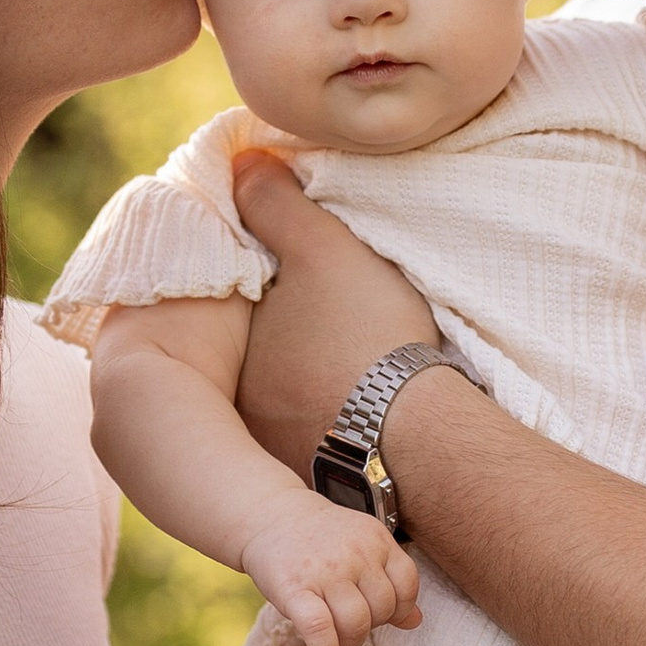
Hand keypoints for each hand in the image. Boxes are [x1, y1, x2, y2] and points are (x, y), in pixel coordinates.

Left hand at [233, 154, 436, 480]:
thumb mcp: (322, 250)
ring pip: (283, 398)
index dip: (263, 277)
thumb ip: (277, 204)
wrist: (418, 437)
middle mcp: (234, 408)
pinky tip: (362, 405)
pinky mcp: (313, 480)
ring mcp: (271, 450)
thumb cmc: (364, 336)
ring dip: (307, 379)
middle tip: (326, 316)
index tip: (297, 271)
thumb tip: (240, 165)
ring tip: (348, 357)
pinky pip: (316, 436)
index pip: (233, 300)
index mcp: (227, 349)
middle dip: (282, 332)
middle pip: (255, 352)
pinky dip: (334, 417)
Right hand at [239, 489, 421, 645]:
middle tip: (352, 624)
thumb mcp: (363, 547)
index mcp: (377, 540)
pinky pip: (319, 629)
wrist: (272, 516)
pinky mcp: (294, 589)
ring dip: (351, 642)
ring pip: (356, 623)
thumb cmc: (322, 540)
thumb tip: (415, 621)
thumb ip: (390, 579)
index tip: (379, 612)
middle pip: (382, 608)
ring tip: (339, 640)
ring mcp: (325, 570)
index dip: (399, 608)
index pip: (407, 585)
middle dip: (372, 626)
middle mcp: (355, 553)